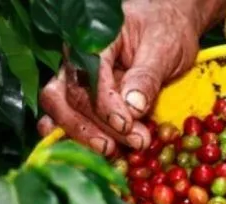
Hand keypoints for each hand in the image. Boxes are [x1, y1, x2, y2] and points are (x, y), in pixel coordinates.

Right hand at [38, 0, 206, 154]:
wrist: (166, 29)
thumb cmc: (164, 32)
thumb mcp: (164, 49)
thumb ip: (146, 77)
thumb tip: (133, 107)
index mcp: (95, 41)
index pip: (90, 76)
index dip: (106, 105)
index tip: (127, 124)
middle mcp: (76, 60)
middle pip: (73, 97)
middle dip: (102, 126)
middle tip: (137, 142)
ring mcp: (73, 81)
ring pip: (59, 110)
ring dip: (83, 135)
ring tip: (114, 152)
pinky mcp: (79, 101)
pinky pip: (60, 119)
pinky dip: (71, 138)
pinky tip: (88, 153)